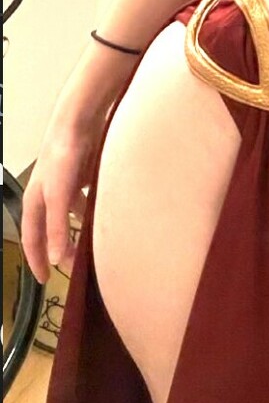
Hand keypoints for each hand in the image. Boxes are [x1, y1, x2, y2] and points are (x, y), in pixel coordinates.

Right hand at [21, 95, 108, 281]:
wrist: (79, 123)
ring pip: (68, 217)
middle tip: (73, 270)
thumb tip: (56, 258)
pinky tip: (103, 218)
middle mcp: (47, 195)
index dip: (36, 260)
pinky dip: (90, 213)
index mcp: (35, 201)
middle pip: (51, 230)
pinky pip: (84, 202)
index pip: (32, 239)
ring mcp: (64, 186)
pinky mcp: (81, 177)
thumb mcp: (59, 197)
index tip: (44, 279)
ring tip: (91, 248)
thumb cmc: (62, 155)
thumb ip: (58, 228)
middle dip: (59, 250)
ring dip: (77, 232)